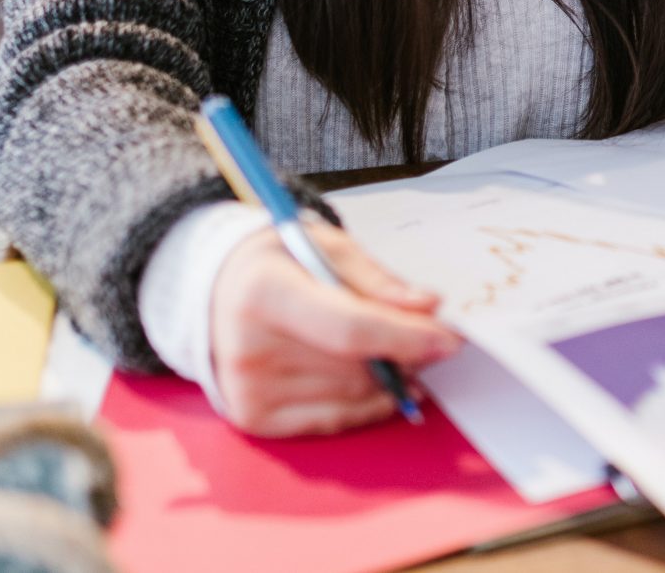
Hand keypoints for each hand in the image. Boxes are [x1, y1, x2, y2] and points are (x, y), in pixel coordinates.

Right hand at [205, 223, 459, 435]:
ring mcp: (248, 391)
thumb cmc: (277, 262)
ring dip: (389, 379)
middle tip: (433, 339)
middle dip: (405, 354)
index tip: (450, 338)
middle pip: (355, 367)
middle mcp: (248, 349)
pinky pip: (334, 419)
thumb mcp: (323, 245)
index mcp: (263, 293)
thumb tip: (428, 307)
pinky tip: (382, 382)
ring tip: (401, 354)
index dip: (405, 337)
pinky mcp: (254, 419)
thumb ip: (376, 279)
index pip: (349, 329)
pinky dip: (367, 403)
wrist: (214, 291)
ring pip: (352, 395)